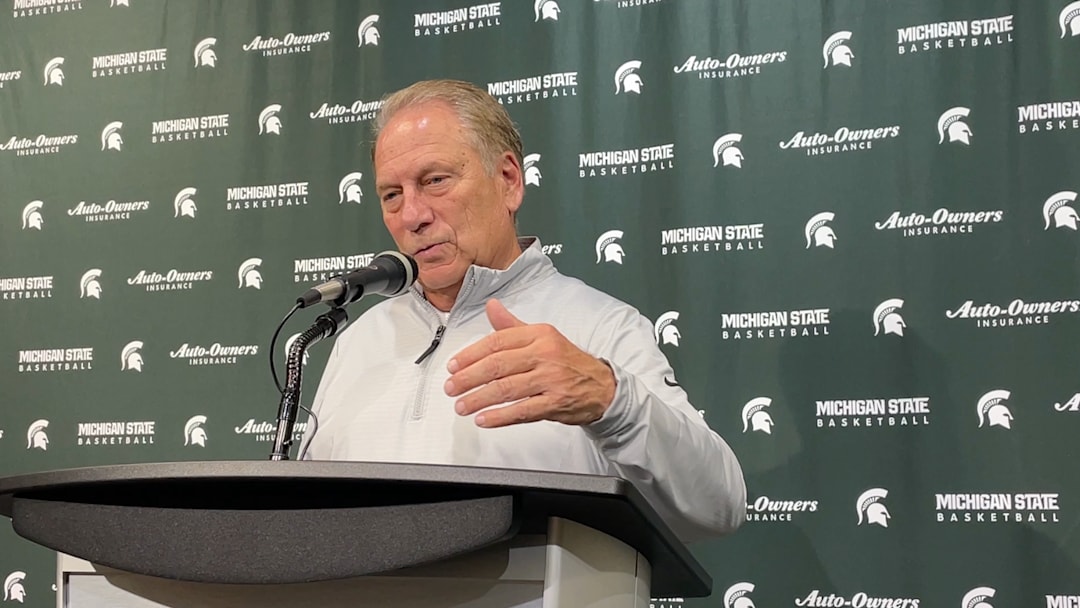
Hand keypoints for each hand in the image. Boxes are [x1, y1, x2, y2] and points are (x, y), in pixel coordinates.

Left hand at [444, 299, 615, 427]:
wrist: (602, 387)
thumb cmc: (568, 362)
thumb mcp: (543, 336)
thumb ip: (512, 325)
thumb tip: (491, 307)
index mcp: (539, 334)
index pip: (497, 342)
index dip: (471, 355)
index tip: (453, 366)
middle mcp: (545, 354)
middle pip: (498, 365)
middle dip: (469, 378)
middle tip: (451, 387)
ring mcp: (551, 379)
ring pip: (507, 389)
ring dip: (479, 399)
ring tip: (461, 406)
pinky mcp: (556, 403)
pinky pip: (522, 411)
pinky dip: (500, 417)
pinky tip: (484, 419)